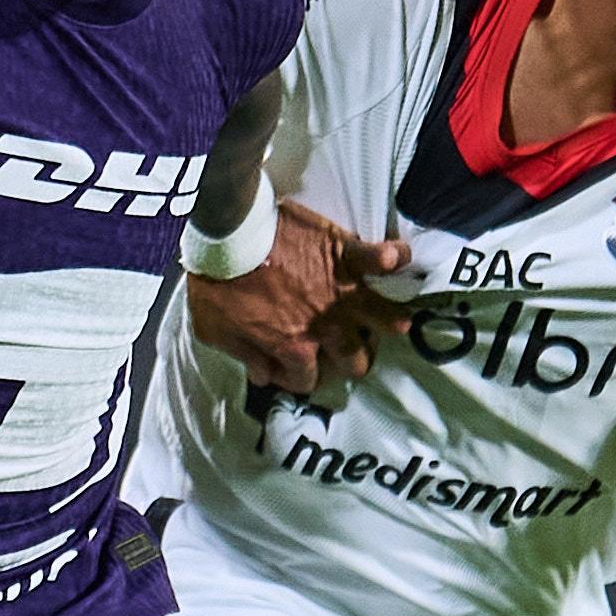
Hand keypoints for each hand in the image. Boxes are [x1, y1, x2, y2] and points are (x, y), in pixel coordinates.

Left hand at [186, 199, 411, 392]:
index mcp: (292, 348)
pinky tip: (400, 258)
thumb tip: (261, 376)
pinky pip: (376, 256)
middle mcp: (325, 326)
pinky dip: (392, 256)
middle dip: (353, 360)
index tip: (291, 371)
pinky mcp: (343, 254)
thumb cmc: (216, 284)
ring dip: (390, 321)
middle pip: (353, 358)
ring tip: (399, 324)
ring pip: (380, 317)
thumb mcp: (215, 332)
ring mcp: (340, 291)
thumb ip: (244, 356)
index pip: (307, 379)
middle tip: (350, 353)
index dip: (298, 379)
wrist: (228, 236)